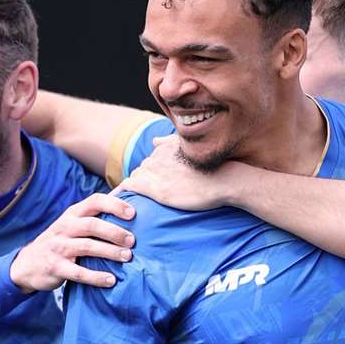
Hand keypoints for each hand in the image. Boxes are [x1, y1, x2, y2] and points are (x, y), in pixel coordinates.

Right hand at [9, 193, 135, 290]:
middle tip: (132, 241)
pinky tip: (111, 280)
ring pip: (87, 247)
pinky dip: (96, 277)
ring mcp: (59, 248)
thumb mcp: (71, 225)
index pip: (94, 201)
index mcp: (72, 214)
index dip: (114, 205)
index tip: (133, 213)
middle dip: (115, 232)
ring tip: (127, 257)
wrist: (28, 264)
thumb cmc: (60, 242)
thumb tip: (129, 212)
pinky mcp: (56, 267)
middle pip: (92, 225)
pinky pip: (79, 273)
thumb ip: (93, 218)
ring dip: (110, 252)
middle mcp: (65, 228)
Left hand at [121, 139, 244, 211]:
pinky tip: (118, 203)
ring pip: (136, 178)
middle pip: (142, 169)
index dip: (152, 173)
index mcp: (167, 147)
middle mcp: (158, 157)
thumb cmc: (216, 169)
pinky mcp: (156, 189)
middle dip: (144, 180)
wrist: (226, 180)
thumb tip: (155, 140)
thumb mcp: (193, 149)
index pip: (151, 160)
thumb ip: (172, 143)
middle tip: (148, 194)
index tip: (157, 182)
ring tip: (136, 200)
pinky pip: (129, 187)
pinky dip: (122, 193)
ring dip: (135, 188)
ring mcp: (156, 173)